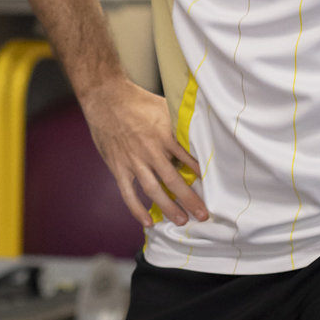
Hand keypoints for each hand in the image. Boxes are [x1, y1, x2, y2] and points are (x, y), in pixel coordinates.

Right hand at [80, 76, 208, 229]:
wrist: (106, 98)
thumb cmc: (138, 102)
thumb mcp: (165, 107)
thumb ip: (180, 124)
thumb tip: (201, 132)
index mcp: (165, 134)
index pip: (188, 158)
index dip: (200, 173)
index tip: (214, 187)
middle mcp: (150, 150)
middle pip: (173, 180)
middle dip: (189, 199)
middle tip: (203, 214)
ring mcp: (133, 161)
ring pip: (153, 189)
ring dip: (168, 207)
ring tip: (182, 221)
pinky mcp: (118, 167)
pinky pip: (128, 193)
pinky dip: (137, 209)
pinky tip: (148, 222)